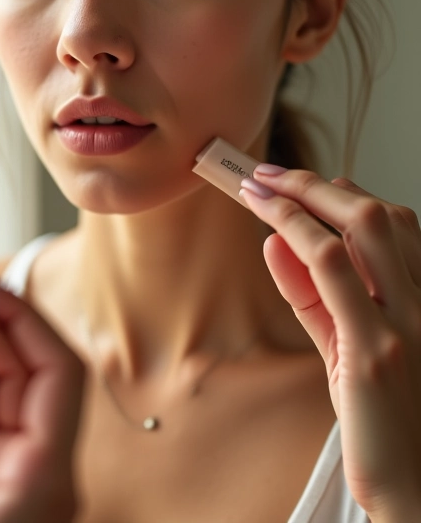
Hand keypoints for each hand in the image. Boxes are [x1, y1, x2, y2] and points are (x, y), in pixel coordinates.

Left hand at [240, 167, 420, 522]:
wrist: (419, 494)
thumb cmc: (382, 422)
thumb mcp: (345, 349)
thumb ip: (311, 296)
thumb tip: (275, 242)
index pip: (392, 224)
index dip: (342, 193)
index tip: (299, 182)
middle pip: (377, 215)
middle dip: (317, 184)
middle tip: (269, 174)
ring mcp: (407, 326)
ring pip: (361, 230)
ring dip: (302, 198)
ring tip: (259, 187)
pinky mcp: (376, 353)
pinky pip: (334, 276)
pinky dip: (299, 238)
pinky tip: (270, 227)